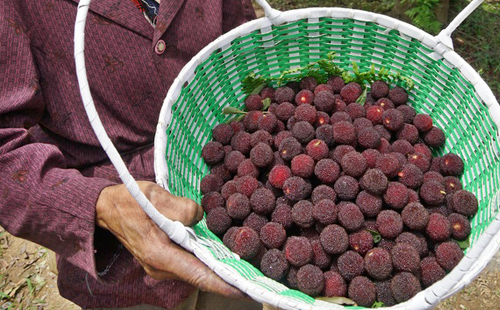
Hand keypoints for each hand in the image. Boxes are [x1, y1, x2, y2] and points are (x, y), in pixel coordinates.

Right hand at [96, 181, 243, 298]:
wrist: (107, 208)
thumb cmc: (130, 201)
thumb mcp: (156, 197)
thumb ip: (182, 208)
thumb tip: (201, 218)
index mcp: (159, 254)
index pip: (197, 275)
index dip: (223, 283)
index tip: (246, 289)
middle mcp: (160, 267)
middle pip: (200, 277)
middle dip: (227, 278)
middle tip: (255, 277)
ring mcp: (161, 266)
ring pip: (195, 272)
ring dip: (217, 271)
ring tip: (244, 267)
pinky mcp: (163, 260)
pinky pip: (189, 264)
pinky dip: (206, 263)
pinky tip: (221, 256)